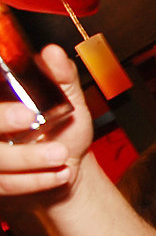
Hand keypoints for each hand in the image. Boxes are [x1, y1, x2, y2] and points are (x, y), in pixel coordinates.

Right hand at [0, 45, 92, 195]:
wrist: (67, 167)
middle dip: (0, 118)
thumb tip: (53, 52)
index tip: (22, 107)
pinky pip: (3, 183)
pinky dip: (32, 181)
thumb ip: (61, 76)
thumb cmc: (63, 130)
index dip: (1, 108)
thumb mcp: (69, 99)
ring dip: (27, 159)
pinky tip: (60, 173)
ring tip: (60, 155)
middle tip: (29, 117)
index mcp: (0, 98)